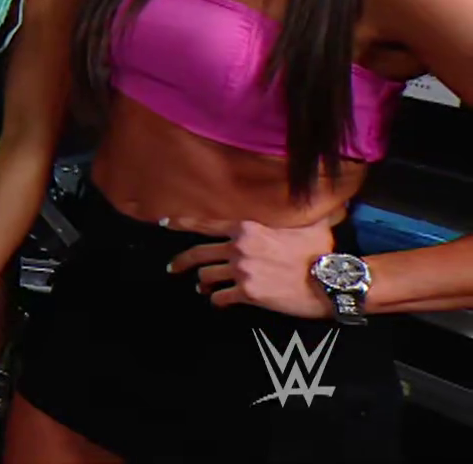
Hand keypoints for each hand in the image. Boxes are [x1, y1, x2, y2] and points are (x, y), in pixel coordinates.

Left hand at [165, 215, 338, 318]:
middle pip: (198, 254)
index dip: (182, 223)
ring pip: (206, 277)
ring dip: (202, 283)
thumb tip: (308, 194)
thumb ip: (295, 212)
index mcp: (247, 227)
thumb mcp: (307, 224)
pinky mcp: (247, 293)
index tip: (165, 224)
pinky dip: (216, 301)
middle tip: (172, 268)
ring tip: (202, 287)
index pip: (206, 224)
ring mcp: (241, 270)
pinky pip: (221, 297)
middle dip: (182, 261)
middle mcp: (238, 246)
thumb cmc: (322, 251)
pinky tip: (218, 302)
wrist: (332, 281)